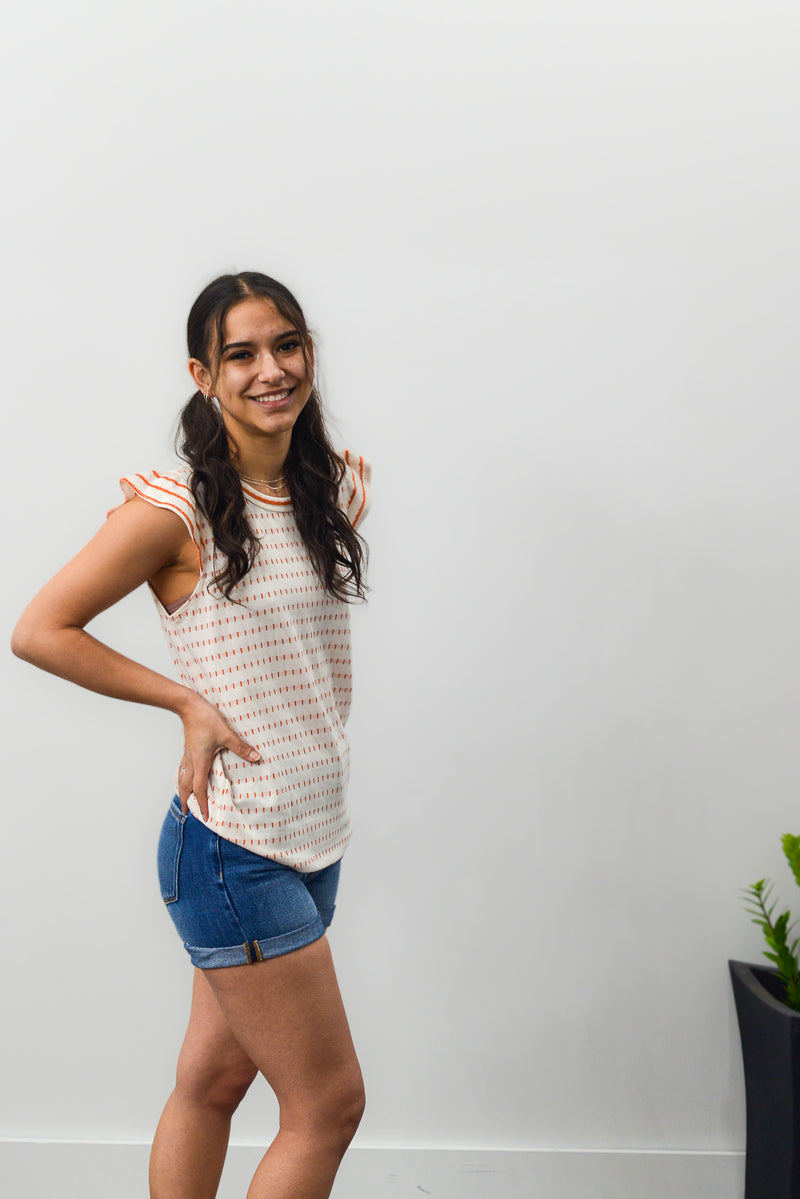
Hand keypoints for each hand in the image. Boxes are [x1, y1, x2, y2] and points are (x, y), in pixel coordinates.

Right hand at [176, 694, 260, 819]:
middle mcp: (192, 761)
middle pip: (185, 786)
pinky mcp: (188, 747)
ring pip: (182, 777)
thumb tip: (256, 758)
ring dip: (182, 789)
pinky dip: (183, 776)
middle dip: (186, 800)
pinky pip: (183, 767)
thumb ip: (240, 747)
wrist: (188, 705)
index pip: (200, 789)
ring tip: (183, 797)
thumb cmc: (205, 719)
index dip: (202, 804)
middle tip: (185, 812)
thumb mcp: (226, 734)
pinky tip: (186, 773)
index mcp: (200, 762)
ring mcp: (188, 754)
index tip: (204, 817)